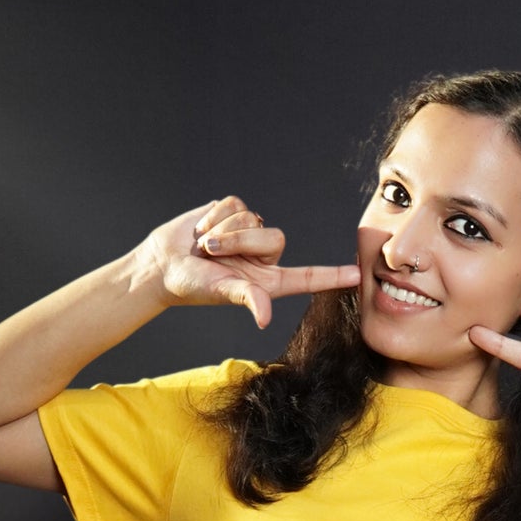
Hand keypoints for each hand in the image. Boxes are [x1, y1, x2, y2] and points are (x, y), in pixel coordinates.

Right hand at [133, 195, 360, 330]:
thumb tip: (263, 317)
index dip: (331, 276)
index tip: (356, 275)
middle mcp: (263, 256)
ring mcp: (250, 232)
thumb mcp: (222, 292)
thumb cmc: (193, 285)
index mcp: (268, 281)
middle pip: (273, 238)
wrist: (164, 262)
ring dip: (224, 230)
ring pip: (251, 218)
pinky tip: (202, 229)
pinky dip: (214, 216)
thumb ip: (247, 298)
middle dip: (241, 242)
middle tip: (214, 254)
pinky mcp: (234, 211)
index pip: (307, 277)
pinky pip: (234, 203)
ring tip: (205, 245)